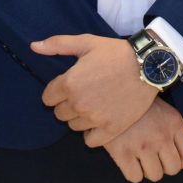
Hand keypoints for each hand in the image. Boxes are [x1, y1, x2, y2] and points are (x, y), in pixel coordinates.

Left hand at [31, 34, 154, 146]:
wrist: (148, 66)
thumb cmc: (116, 53)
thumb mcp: (86, 42)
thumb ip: (57, 44)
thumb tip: (33, 46)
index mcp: (69, 83)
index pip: (47, 98)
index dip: (56, 91)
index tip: (68, 86)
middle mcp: (78, 104)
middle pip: (59, 114)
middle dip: (67, 104)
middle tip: (83, 94)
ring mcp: (94, 119)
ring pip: (73, 126)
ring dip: (79, 118)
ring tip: (93, 104)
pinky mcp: (111, 129)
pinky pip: (90, 141)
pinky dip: (92, 133)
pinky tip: (99, 120)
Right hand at [103, 97, 182, 182]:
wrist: (110, 92)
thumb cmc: (138, 104)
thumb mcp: (163, 110)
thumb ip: (173, 130)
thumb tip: (177, 155)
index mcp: (174, 123)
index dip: (182, 161)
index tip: (173, 159)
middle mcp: (162, 136)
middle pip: (173, 168)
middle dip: (164, 166)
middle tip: (154, 158)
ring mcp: (143, 145)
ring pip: (155, 176)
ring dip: (148, 170)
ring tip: (140, 159)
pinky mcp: (122, 152)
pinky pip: (135, 177)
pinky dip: (132, 173)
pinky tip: (128, 161)